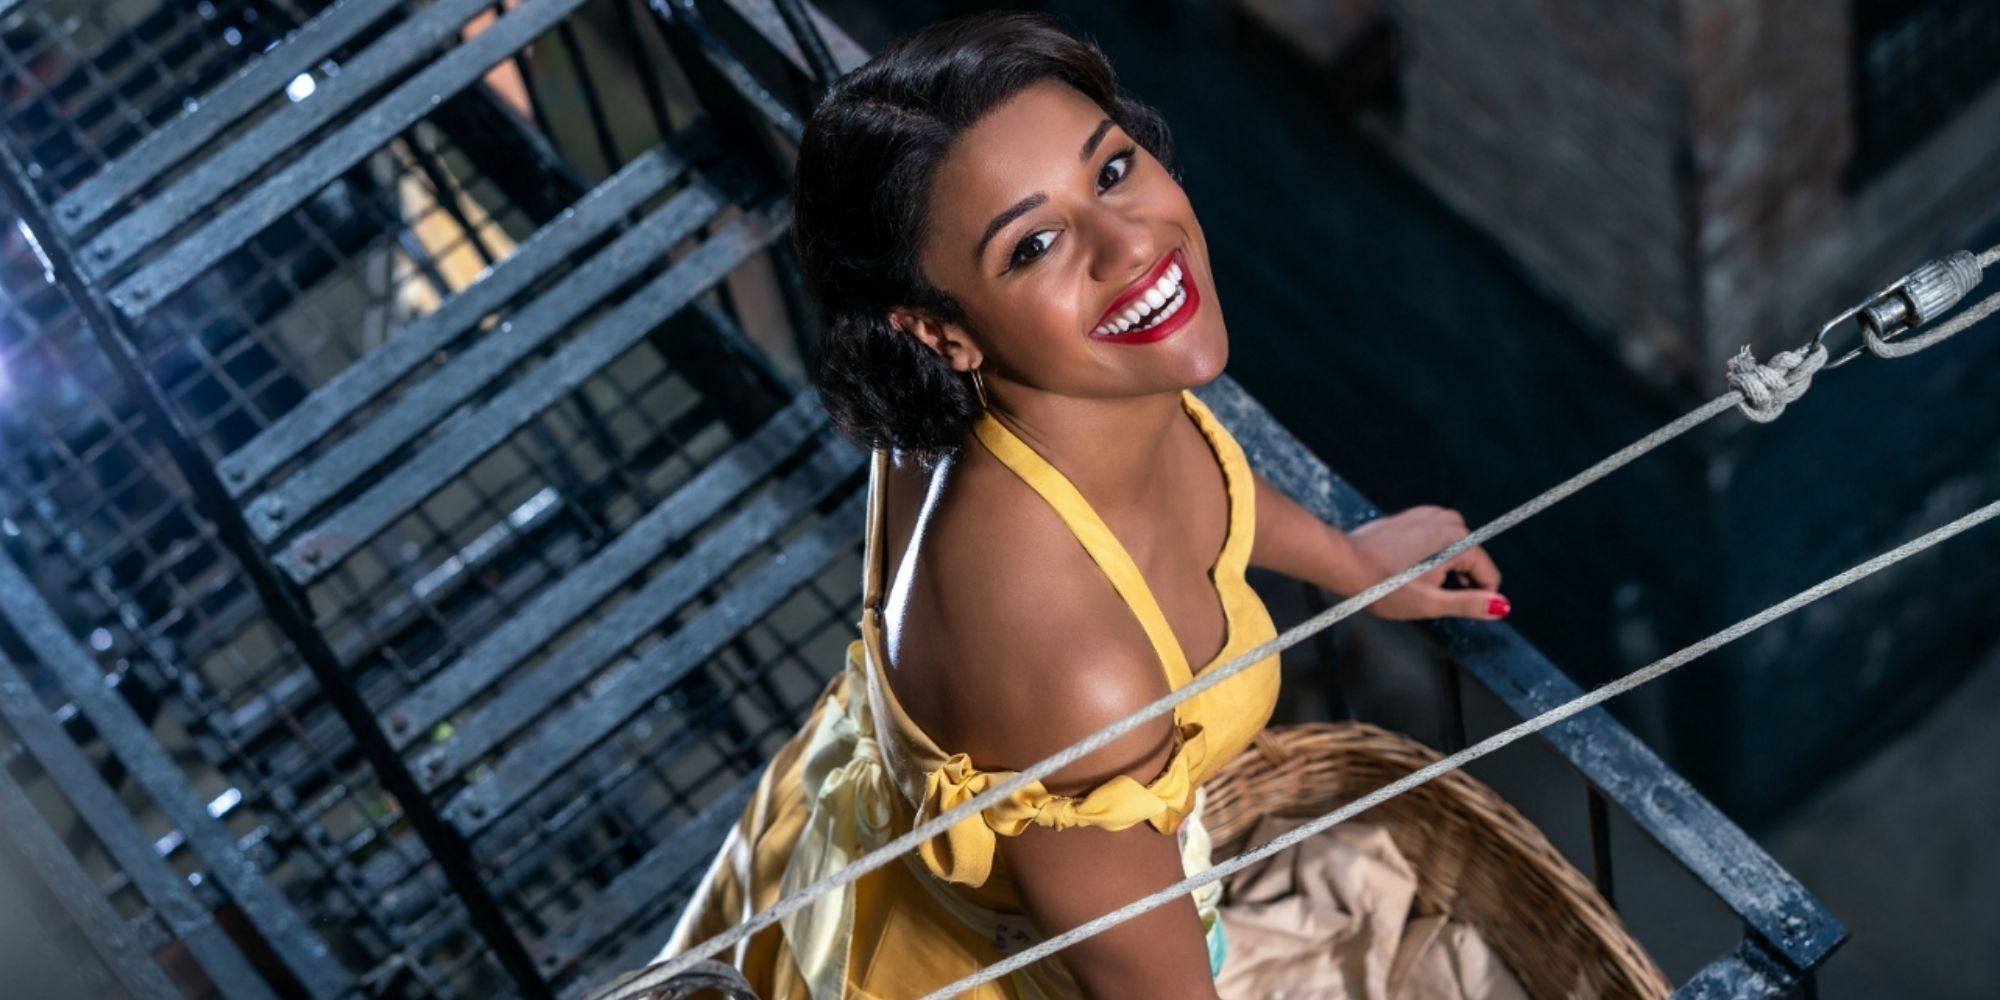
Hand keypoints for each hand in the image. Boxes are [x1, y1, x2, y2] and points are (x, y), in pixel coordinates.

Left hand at [1345, 506, 1507, 620]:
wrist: (1345, 562)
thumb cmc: (1383, 585)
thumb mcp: (1429, 603)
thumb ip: (1469, 604)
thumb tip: (1502, 606)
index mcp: (1459, 540)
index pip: (1488, 576)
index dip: (1474, 598)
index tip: (1446, 604)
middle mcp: (1449, 520)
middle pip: (1472, 561)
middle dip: (1455, 581)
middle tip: (1424, 593)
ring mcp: (1431, 514)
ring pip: (1454, 551)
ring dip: (1442, 569)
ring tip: (1413, 580)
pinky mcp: (1416, 516)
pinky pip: (1437, 541)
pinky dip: (1429, 556)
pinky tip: (1407, 567)